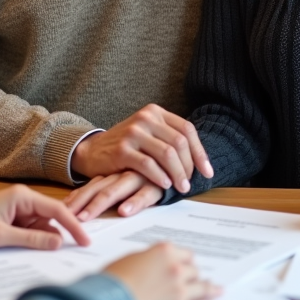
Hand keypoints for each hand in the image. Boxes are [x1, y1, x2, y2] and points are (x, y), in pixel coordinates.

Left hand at [0, 184, 91, 250]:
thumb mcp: (0, 236)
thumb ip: (31, 239)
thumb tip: (58, 243)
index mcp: (22, 196)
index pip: (57, 209)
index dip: (73, 225)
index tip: (85, 240)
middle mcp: (23, 199)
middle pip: (52, 218)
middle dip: (59, 234)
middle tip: (72, 251)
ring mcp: (19, 209)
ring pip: (42, 226)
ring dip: (44, 240)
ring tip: (32, 249)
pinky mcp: (14, 218)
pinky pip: (32, 230)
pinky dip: (34, 240)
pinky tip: (31, 249)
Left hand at [64, 171, 164, 220]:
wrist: (176, 159)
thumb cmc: (150, 176)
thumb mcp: (127, 181)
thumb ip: (109, 190)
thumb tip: (84, 210)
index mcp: (114, 175)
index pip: (91, 186)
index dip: (77, 198)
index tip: (62, 210)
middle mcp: (123, 175)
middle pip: (97, 189)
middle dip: (81, 204)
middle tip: (66, 218)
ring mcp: (139, 178)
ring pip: (116, 190)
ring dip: (99, 204)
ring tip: (85, 217)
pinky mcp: (157, 184)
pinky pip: (145, 193)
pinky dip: (135, 202)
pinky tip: (125, 211)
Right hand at [71, 104, 212, 192]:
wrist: (92, 151)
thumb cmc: (126, 146)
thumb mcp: (148, 135)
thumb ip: (169, 139)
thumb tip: (200, 161)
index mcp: (155, 112)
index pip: (187, 129)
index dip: (200, 152)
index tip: (207, 172)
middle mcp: (145, 118)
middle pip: (179, 142)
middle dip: (189, 166)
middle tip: (190, 184)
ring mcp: (133, 132)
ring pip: (166, 154)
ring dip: (178, 174)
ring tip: (181, 187)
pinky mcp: (122, 149)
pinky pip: (148, 164)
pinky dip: (160, 176)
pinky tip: (165, 185)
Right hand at [105, 243, 221, 299]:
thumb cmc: (114, 280)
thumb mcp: (132, 260)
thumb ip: (151, 260)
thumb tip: (157, 266)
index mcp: (164, 251)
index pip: (185, 254)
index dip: (186, 261)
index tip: (188, 265)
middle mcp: (176, 268)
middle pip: (193, 271)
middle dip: (194, 276)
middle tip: (198, 280)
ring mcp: (180, 290)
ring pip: (202, 287)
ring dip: (211, 289)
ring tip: (217, 291)